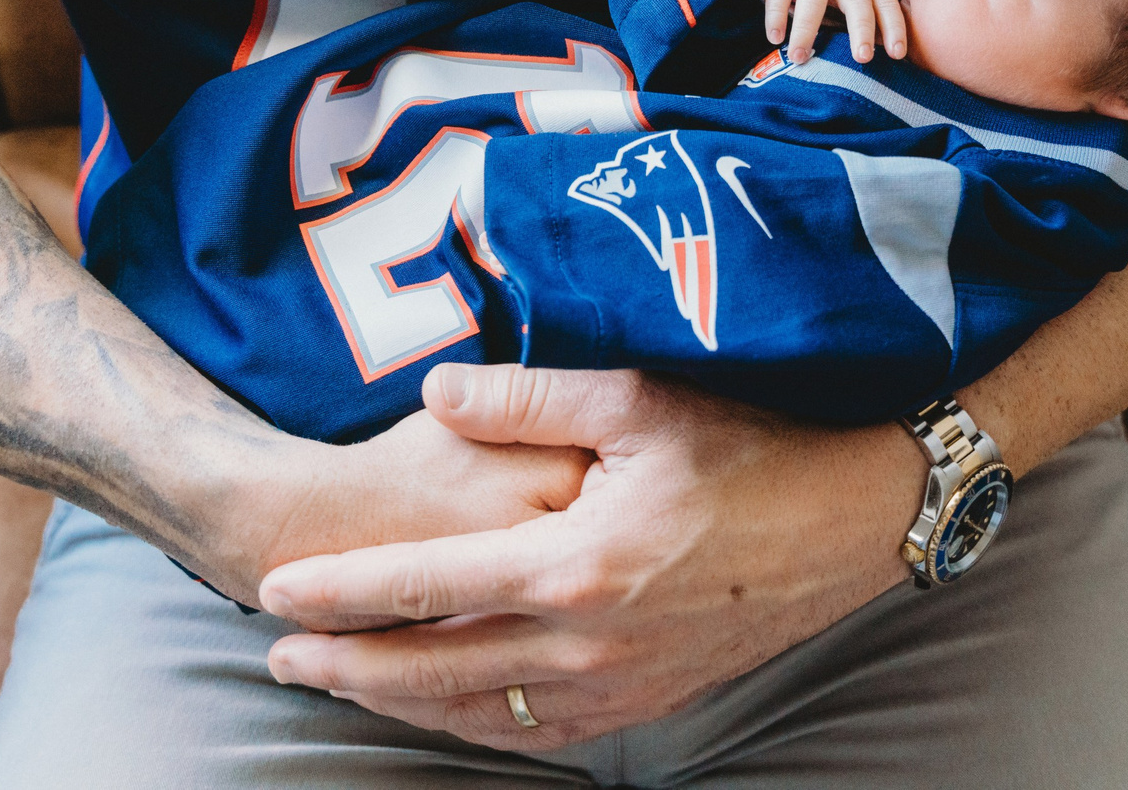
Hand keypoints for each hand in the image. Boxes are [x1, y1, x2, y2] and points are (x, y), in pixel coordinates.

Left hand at [257, 363, 925, 750]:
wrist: (856, 520)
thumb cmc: (754, 445)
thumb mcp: (639, 398)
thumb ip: (524, 397)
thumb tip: (432, 395)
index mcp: (574, 563)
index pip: (424, 583)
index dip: (339, 590)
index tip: (271, 588)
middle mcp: (588, 642)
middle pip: (432, 668)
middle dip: (345, 665)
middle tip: (278, 653)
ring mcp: (621, 684)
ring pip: (479, 712)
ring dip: (400, 702)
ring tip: (342, 682)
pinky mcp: (653, 702)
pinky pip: (540, 732)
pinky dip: (477, 725)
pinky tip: (449, 710)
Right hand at [762, 0, 905, 64]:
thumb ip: (870, 19)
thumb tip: (886, 59)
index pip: (886, 2)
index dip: (894, 26)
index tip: (897, 54)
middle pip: (857, 0)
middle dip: (862, 29)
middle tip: (862, 58)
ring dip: (807, 29)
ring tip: (799, 57)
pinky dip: (776, 14)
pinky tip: (775, 37)